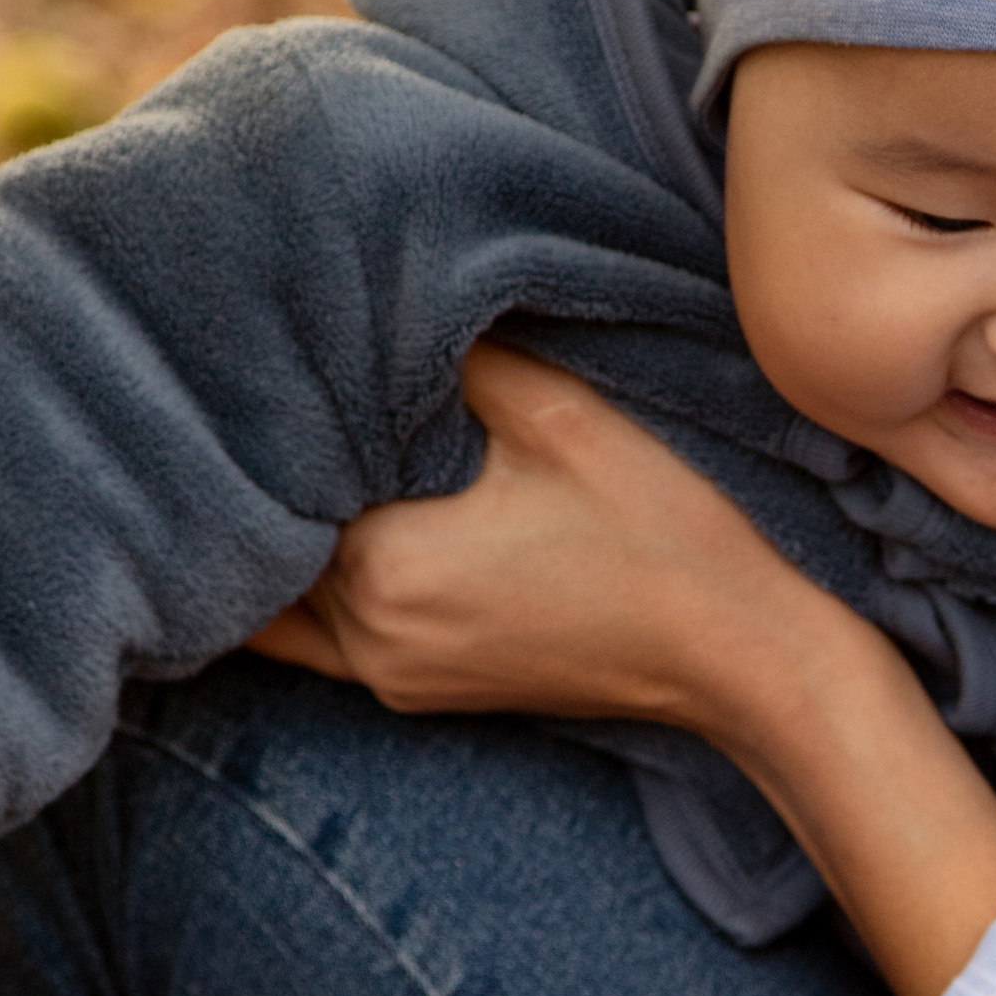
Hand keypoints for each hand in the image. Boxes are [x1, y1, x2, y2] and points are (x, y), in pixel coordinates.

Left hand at [248, 341, 822, 739]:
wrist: (733, 654)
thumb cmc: (659, 534)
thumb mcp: (565, 417)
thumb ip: (464, 359)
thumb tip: (392, 304)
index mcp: (386, 563)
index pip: (279, 479)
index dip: (272, 419)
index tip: (270, 365)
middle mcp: (369, 633)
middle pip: (268, 544)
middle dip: (266, 477)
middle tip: (262, 401)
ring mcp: (390, 673)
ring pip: (282, 603)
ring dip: (282, 538)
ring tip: (291, 462)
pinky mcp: (419, 690)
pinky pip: (320, 640)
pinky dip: (307, 591)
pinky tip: (329, 531)